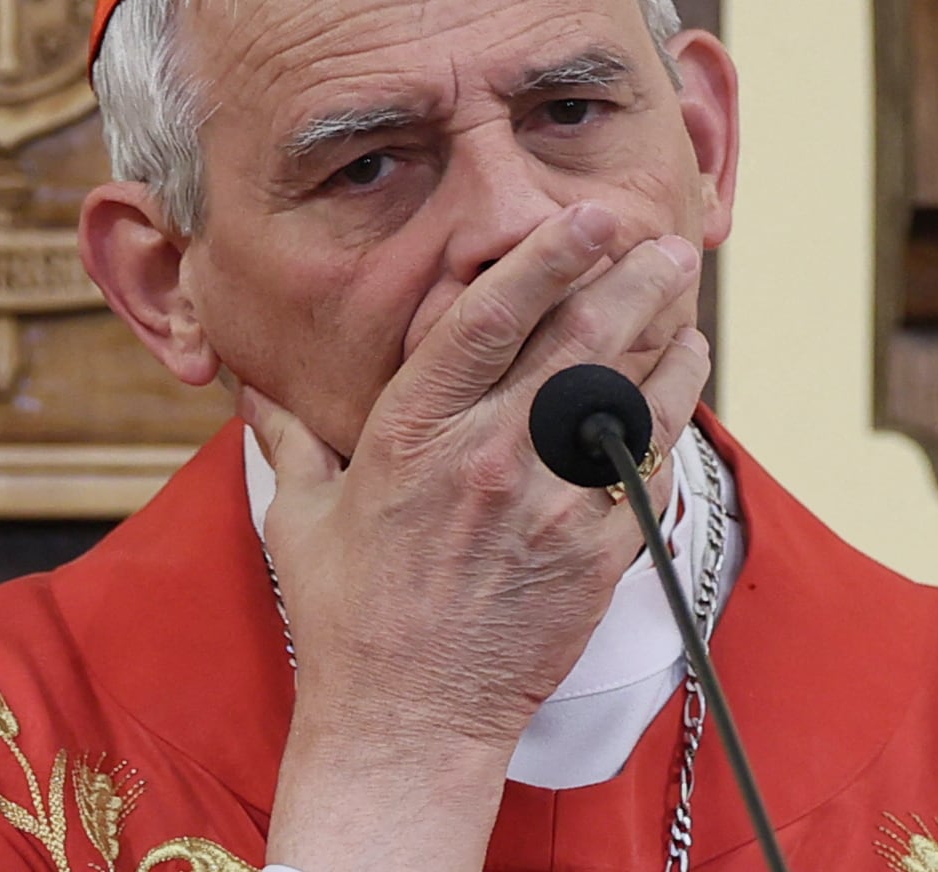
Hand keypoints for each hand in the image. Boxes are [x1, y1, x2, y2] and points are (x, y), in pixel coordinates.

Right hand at [252, 202, 710, 870]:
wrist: (406, 721)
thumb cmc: (346, 618)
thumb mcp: (296, 514)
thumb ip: (287, 437)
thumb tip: (252, 385)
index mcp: (409, 434)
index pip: (488, 320)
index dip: (545, 258)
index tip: (585, 216)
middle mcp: (484, 457)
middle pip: (576, 342)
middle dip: (628, 279)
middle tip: (661, 238)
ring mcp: (547, 506)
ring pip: (625, 393)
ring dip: (663, 332)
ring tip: (682, 287)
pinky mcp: (594, 554)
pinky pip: (646, 462)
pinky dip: (672, 407)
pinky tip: (685, 371)